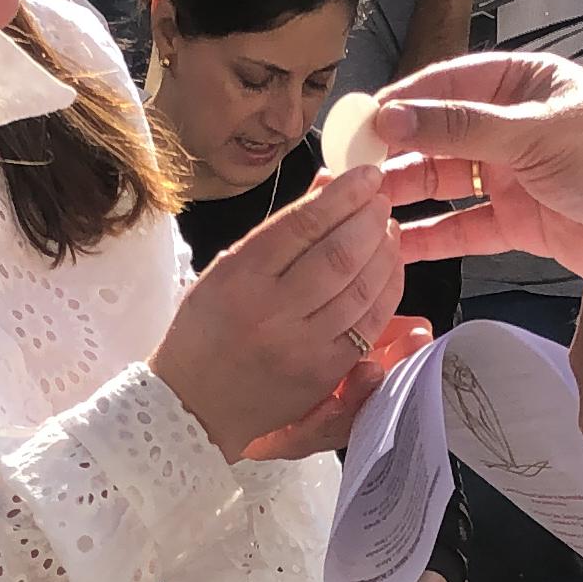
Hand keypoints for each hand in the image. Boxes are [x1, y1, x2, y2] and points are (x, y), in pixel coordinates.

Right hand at [152, 166, 401, 460]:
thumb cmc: (205, 330)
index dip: (343, 195)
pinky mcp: (322, 373)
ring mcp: (301, 346)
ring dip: (384, 252)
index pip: (303, 225)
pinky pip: (368, 326)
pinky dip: (387, 292)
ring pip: (361, 289)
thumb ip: (279, 230)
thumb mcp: (226, 269)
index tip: (367, 177)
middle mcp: (272, 312)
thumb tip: (328, 184)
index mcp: (240, 277)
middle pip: (339, 254)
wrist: (194, 404)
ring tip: (388, 230)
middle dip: (370, 220)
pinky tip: (388, 270)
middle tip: (381, 201)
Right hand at [370, 51, 582, 279]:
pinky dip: (434, 237)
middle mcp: (515, 125)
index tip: (357, 125)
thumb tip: (392, 116)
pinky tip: (398, 246)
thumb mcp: (538, 133)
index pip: (447, 84)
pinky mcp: (523, 223)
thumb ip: (462, 128)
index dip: (401, 103)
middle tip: (346, 175)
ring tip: (361, 211)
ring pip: (447, 183)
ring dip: (407, 196)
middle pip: (439, 135)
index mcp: (524, 83)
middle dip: (394, 154)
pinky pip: (467, 227)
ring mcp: (517, 175)